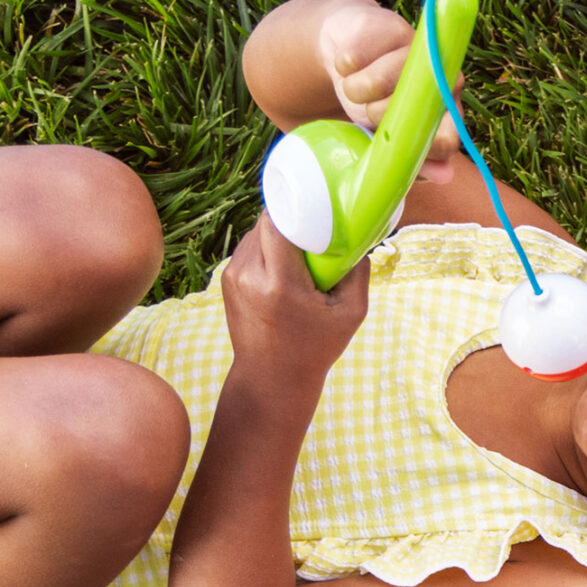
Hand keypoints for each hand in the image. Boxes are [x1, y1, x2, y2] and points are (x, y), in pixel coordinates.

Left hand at [220, 213, 369, 383]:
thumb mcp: (351, 314)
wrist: (271, 377)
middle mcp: (249, 275)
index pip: (277, 222)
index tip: (316, 208)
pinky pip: (250, 248)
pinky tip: (284, 268)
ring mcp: (232, 275)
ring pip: (256, 232)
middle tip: (314, 232)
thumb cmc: (315, 348)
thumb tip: (360, 239)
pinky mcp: (226, 278)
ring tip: (300, 255)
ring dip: (279, 234)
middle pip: (266, 222)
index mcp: (280, 283)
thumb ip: (358, 273)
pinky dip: (268, 250)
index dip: (295, 209)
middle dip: (291, 221)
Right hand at [314, 0, 463, 183]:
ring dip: (355, 90)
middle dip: (376, 116)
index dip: (417, 147)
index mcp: (447, 112)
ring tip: (358, 84)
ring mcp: (418, 51)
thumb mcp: (389, 136)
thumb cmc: (373, 101)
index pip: (446, 140)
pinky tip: (351, 61)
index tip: (390, 145)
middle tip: (370, 107)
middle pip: (405, 112)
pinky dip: (343, 65)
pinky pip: (354, 58)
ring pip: (377, 83)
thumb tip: (445, 175)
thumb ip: (414, 158)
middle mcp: (442, 79)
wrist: (348, 51)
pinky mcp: (390, 26)